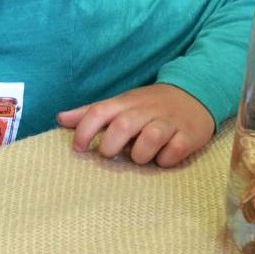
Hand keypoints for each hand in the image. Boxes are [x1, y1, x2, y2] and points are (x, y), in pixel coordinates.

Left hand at [57, 84, 214, 167]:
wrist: (194, 94)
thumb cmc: (148, 105)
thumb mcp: (120, 104)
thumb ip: (91, 113)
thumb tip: (60, 119)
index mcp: (126, 103)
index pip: (99, 111)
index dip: (84, 131)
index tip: (78, 148)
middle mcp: (146, 110)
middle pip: (122, 126)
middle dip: (111, 145)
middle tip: (110, 154)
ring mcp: (169, 122)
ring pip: (150, 138)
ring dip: (140, 154)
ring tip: (139, 157)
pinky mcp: (189, 135)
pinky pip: (175, 151)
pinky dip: (166, 159)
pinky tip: (163, 158)